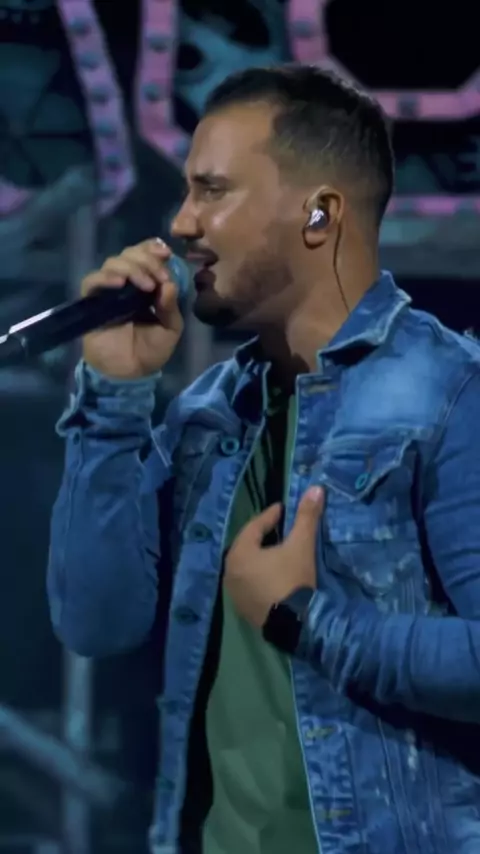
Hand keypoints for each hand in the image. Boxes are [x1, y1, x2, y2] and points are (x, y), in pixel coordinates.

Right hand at [81, 238, 183, 378]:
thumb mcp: (170, 329)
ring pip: (113, 263)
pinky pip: (92, 281)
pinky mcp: (92, 301)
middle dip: (147, 260)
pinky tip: (119, 284)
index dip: (154, 248)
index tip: (166, 253)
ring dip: (131, 268)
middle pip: (130, 254)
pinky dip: (105, 277)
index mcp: (147, 285)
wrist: (129, 373)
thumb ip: (170, 306)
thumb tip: (168, 283)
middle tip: (158, 277)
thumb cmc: (150, 351)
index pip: (146, 255)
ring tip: (145, 285)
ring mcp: (108, 290)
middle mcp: (127, 283)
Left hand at [224, 486, 324, 627]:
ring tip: (278, 550)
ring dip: (260, 556)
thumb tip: (315, 488)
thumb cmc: (293, 580)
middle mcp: (230, 571)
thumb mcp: (301, 545)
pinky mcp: (243, 609)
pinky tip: (273, 575)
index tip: (283, 509)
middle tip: (280, 527)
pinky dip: (260, 575)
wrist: (295, 626)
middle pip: (247, 546)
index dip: (270, 516)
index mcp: (239, 553)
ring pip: (247, 566)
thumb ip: (306, 517)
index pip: (254, 527)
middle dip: (263, 535)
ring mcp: (234, 593)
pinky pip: (250, 583)